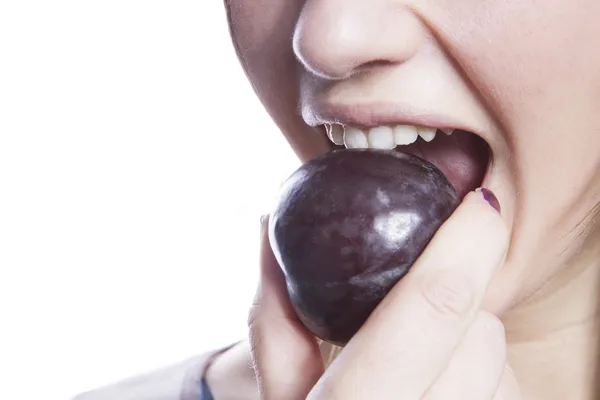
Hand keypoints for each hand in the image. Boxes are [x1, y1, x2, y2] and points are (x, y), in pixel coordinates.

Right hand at [248, 190, 521, 399]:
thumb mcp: (277, 390)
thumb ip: (272, 310)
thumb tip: (266, 226)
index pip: (431, 311)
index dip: (463, 246)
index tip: (479, 203)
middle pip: (481, 334)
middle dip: (461, 303)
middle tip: (419, 309)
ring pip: (503, 363)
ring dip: (473, 342)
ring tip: (424, 359)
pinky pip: (513, 391)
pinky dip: (487, 374)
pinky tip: (446, 386)